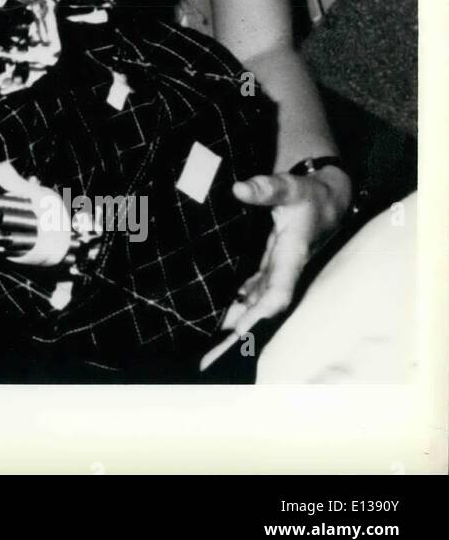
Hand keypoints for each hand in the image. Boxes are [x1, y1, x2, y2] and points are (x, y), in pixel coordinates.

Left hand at [221, 168, 350, 335]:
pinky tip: (224, 309)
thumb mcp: (290, 187)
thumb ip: (266, 189)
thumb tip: (238, 189)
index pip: (278, 292)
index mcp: (292, 256)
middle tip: (211, 352)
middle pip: (264, 306)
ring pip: (257, 300)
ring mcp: (278, 268)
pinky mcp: (271, 264)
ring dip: (237, 317)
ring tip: (209, 339)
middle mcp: (285, 269)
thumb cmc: (311, 195)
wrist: (329, 199)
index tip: (241, 330)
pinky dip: (240, 300)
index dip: (261, 311)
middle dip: (241, 327)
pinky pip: (255, 289)